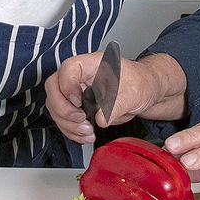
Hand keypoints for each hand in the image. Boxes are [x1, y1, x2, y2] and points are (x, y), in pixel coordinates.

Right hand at [47, 52, 185, 141]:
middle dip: (63, 109)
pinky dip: (71, 131)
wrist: (145, 92)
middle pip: (54, 87)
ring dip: (67, 124)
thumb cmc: (141, 83)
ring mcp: (77, 91)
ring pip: (55, 106)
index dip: (68, 86)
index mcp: (92, 64)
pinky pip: (64, 119)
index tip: (78, 102)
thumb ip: (116, 105)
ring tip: (88, 133)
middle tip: (81, 121)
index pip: (68, 68)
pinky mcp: (78, 107)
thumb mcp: (133, 92)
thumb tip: (99, 119)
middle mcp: (80, 76)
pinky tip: (85, 136)